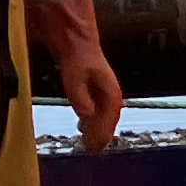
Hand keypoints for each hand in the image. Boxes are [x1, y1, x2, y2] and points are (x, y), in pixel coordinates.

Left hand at [24, 0, 122, 149]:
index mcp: (110, 91)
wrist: (74, 36)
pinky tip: (82, 125)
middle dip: (101, 135)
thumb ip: (80, 96)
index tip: (96, 146)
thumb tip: (85, 116)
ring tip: (88, 142)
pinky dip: (90, 120)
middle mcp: (109, 93)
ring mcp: (102, 91)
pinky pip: (95, 110)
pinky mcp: (93, 88)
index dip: (103, 133)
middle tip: (91, 149)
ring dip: (96, 129)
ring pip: (102, 116)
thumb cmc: (77, 54)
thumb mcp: (75, 75)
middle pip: (107, 120)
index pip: (109, 118)